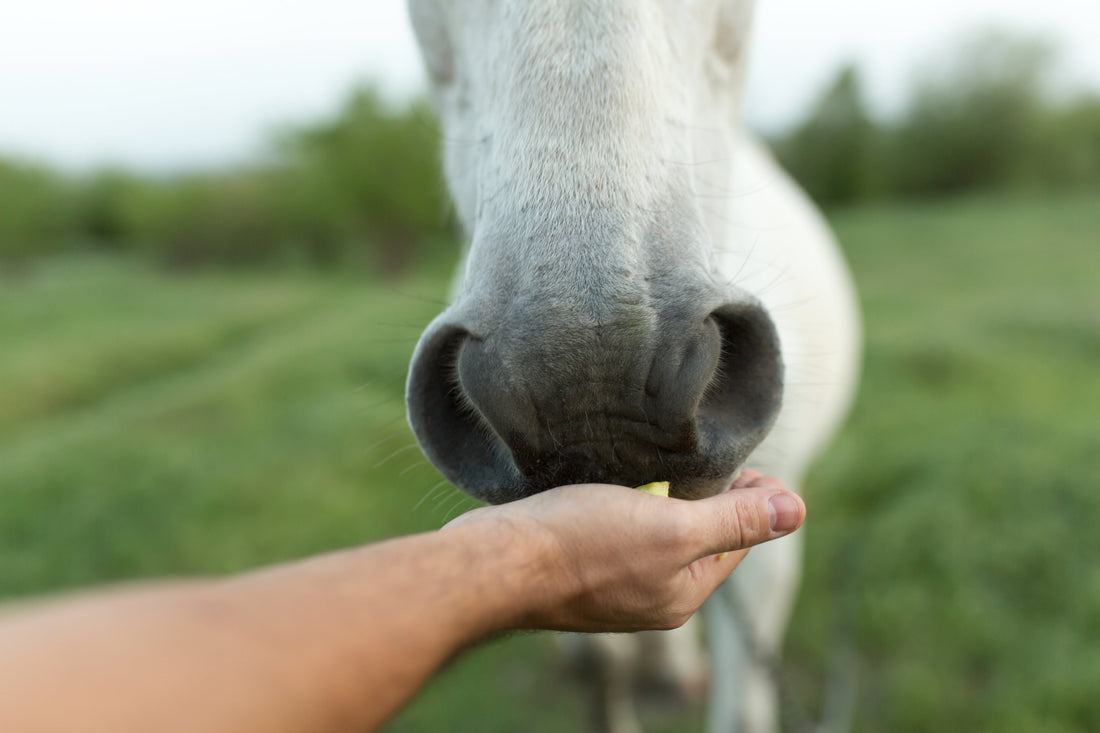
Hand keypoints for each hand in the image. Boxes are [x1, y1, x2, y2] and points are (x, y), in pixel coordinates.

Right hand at [443, 470, 803, 632]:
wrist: (496, 562)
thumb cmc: (581, 543)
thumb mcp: (671, 528)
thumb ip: (733, 520)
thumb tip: (798, 511)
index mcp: (682, 594)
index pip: (737, 541)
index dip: (749, 495)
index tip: (741, 456)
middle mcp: (651, 596)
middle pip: (698, 537)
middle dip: (707, 494)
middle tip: (703, 448)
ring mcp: (612, 583)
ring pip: (657, 530)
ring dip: (665, 494)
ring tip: (661, 456)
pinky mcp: (578, 564)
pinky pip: (619, 529)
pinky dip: (627, 501)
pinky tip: (616, 475)